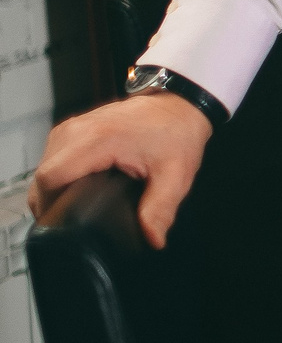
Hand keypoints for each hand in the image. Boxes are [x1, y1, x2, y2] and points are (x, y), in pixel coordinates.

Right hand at [33, 94, 211, 247]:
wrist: (179, 105)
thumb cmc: (177, 132)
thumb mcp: (175, 174)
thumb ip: (161, 209)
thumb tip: (152, 238)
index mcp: (96, 140)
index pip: (50, 179)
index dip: (51, 207)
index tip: (64, 223)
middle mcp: (76, 130)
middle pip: (42, 178)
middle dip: (52, 204)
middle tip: (73, 222)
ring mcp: (70, 128)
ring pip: (44, 169)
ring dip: (53, 191)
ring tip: (75, 207)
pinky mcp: (71, 130)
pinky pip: (52, 160)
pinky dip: (59, 178)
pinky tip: (76, 190)